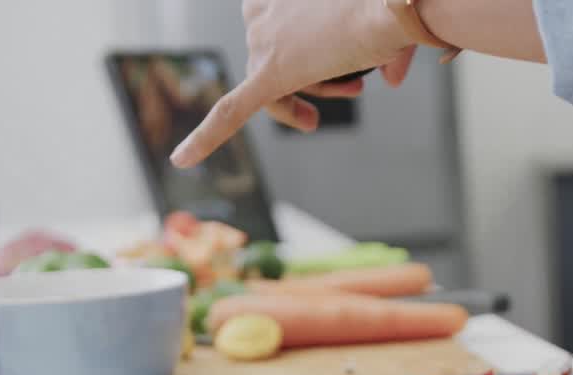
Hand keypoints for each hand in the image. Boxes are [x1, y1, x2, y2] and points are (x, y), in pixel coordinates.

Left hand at [171, 0, 416, 168]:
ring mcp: (262, 44)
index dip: (309, 61)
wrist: (391, 5)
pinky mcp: (266, 77)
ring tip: (347, 96)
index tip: (337, 72)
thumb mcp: (382, 27)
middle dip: (315, 80)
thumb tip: (391, 77)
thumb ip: (385, 50)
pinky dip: (205, 138)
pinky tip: (181, 160)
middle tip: (351, 90)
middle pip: (274, 60)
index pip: (277, 33)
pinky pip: (230, 111)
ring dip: (308, 97)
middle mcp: (262, 14)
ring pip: (270, 87)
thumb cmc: (390, 7)